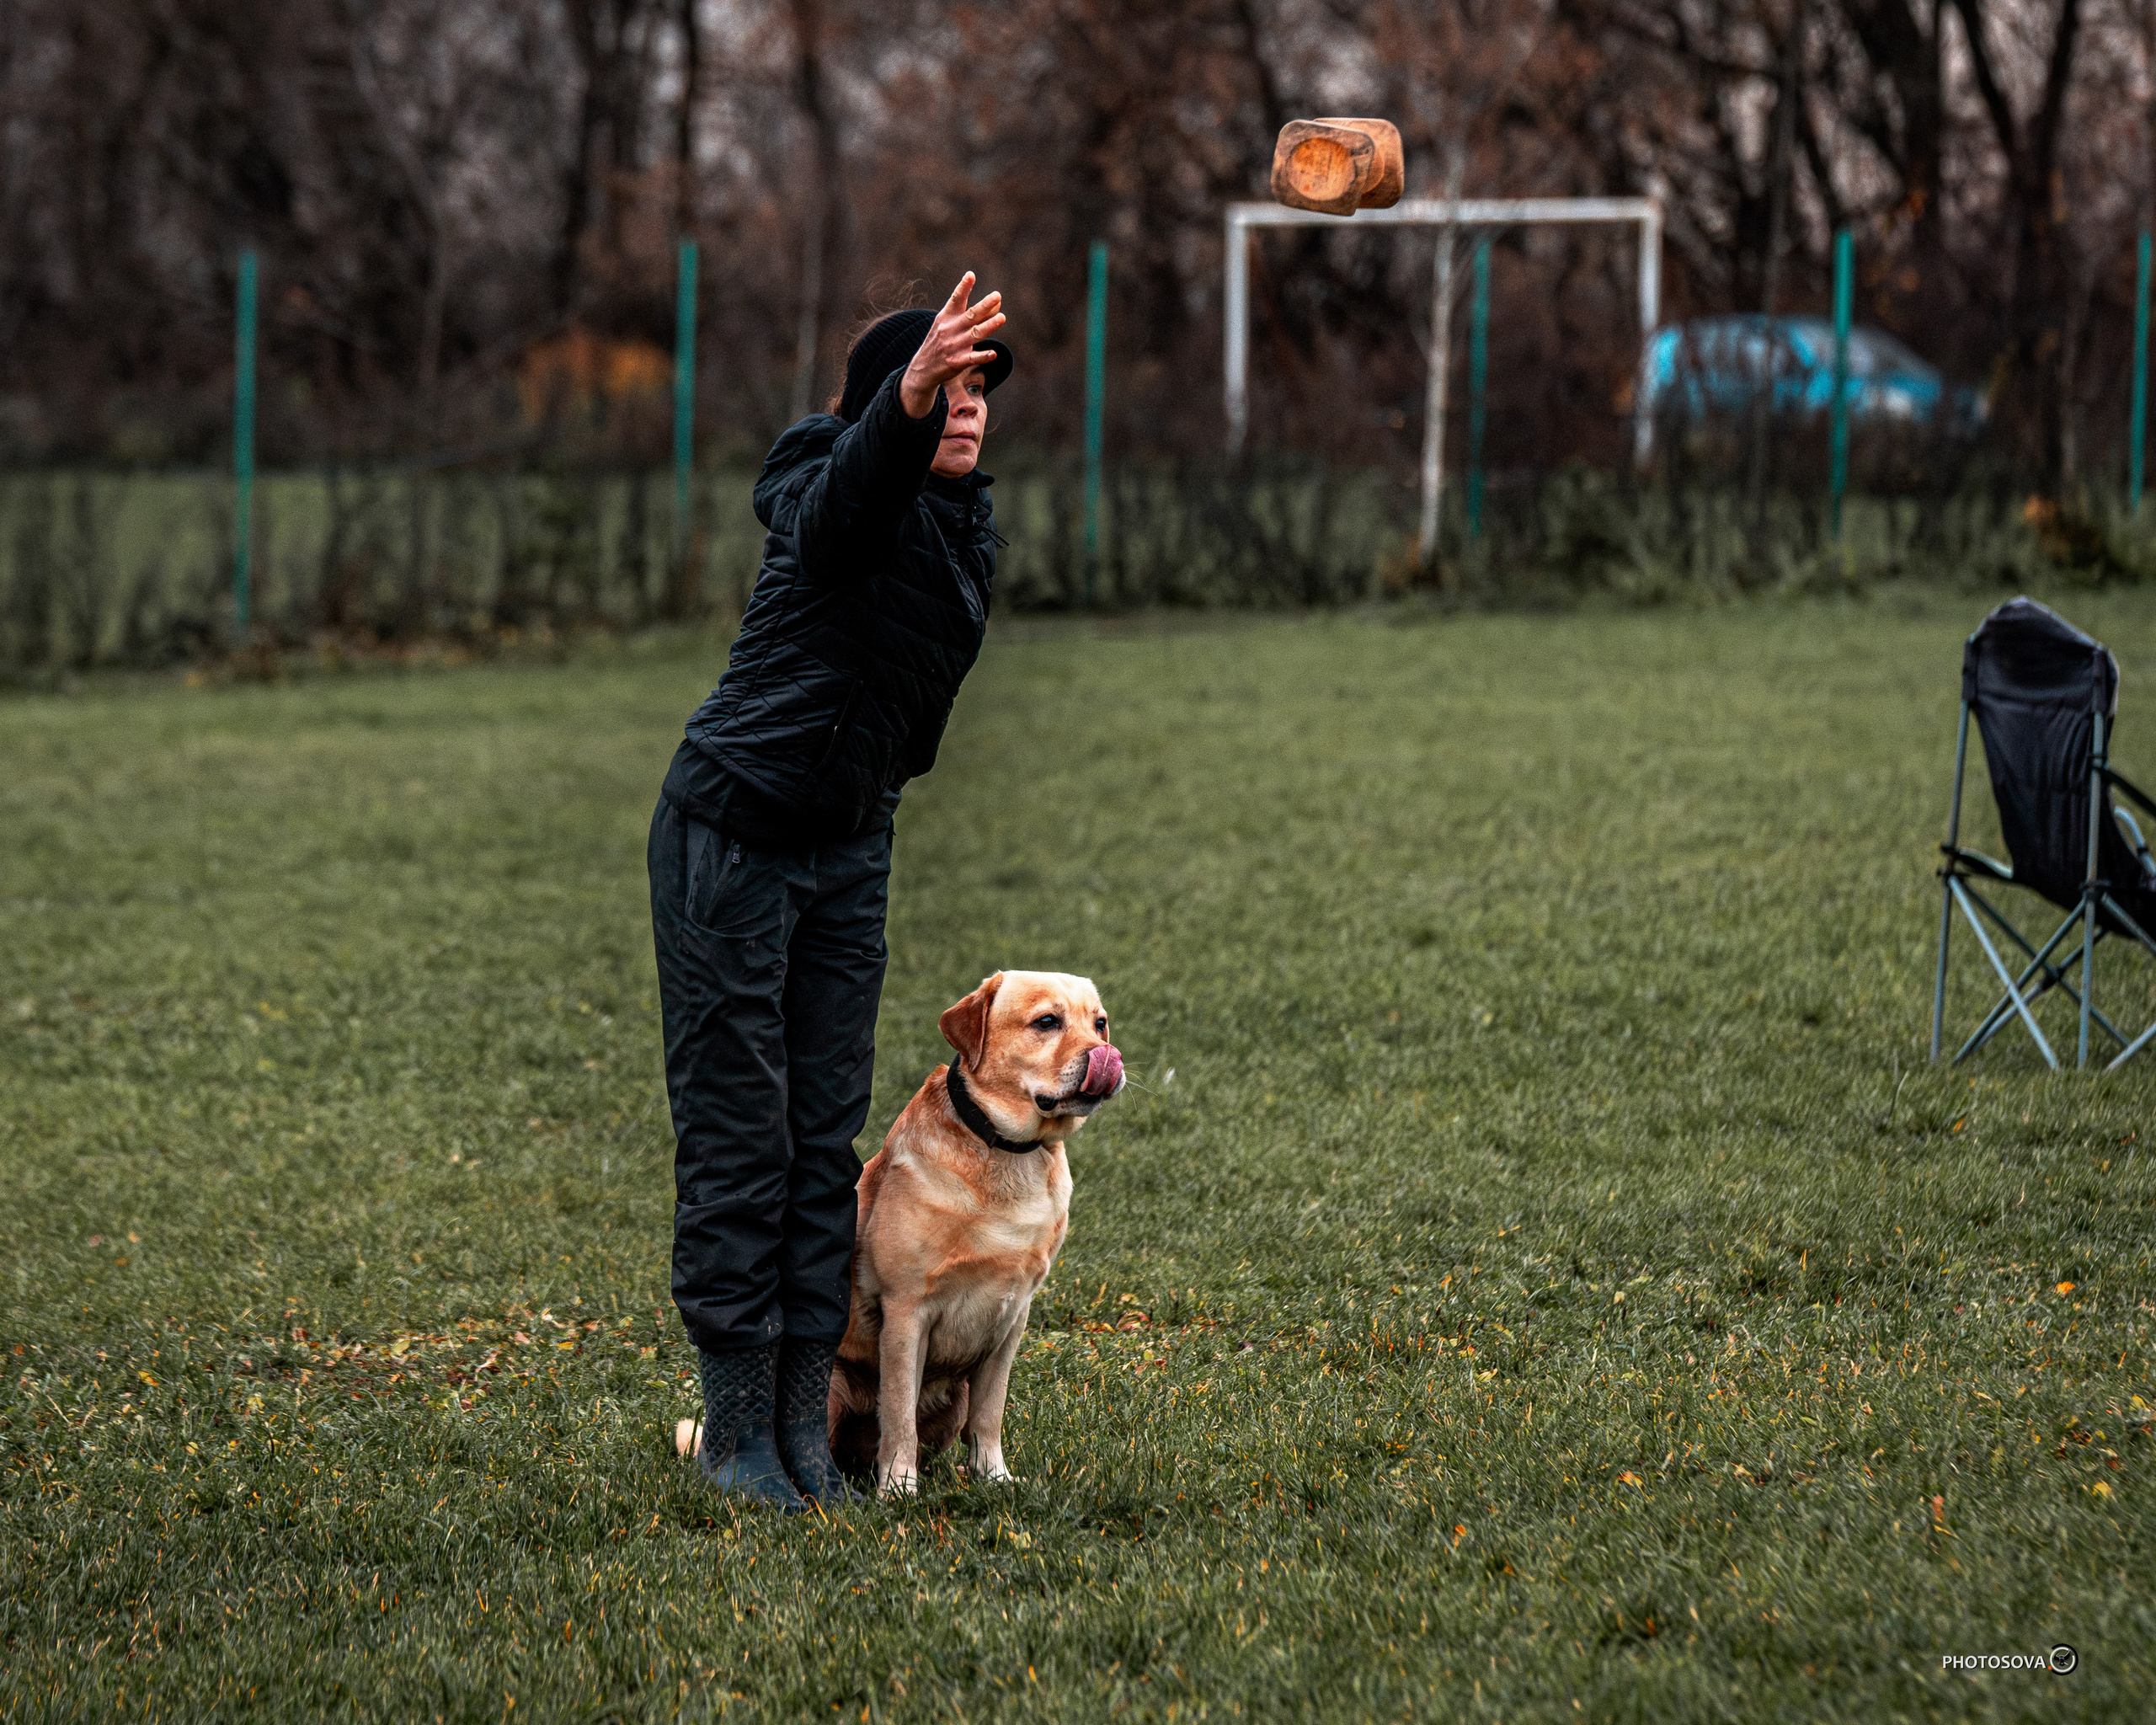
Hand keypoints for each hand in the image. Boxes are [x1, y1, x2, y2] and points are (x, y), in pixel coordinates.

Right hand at [899, 272, 1003, 418]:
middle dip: (984, 305)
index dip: (963, 287)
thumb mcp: (950, 324)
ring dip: (988, 326)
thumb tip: (997, 304)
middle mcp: (949, 329)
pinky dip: (983, 356)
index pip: (955, 299)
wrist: (923, 367)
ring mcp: (953, 346)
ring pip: (974, 334)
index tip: (971, 275)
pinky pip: (972, 358)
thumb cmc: (941, 341)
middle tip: (997, 295)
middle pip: (970, 315)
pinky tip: (993, 354)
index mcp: (946, 317)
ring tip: (1002, 317)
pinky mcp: (956, 362)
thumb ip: (974, 315)